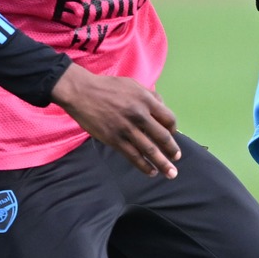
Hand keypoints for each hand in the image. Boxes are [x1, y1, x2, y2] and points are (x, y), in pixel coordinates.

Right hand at [50, 63, 180, 177]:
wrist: (81, 93)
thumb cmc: (107, 87)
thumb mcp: (132, 84)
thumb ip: (149, 95)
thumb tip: (162, 106)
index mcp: (146, 100)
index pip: (168, 119)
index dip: (173, 129)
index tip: (172, 135)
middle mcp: (139, 115)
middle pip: (162, 137)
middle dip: (172, 150)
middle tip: (177, 158)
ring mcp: (127, 129)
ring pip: (150, 150)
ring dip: (162, 163)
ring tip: (170, 173)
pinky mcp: (114, 139)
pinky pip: (133, 156)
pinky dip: (144, 165)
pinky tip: (151, 171)